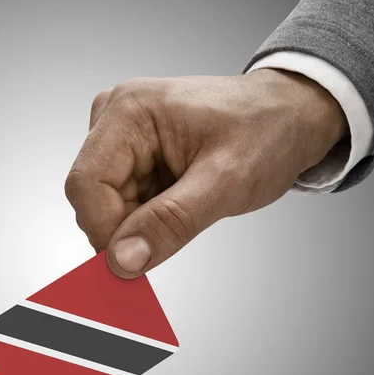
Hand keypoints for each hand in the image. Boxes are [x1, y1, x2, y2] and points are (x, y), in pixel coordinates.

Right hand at [65, 70, 346, 277]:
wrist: (287, 117)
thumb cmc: (266, 131)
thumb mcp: (226, 181)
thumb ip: (171, 222)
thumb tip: (122, 260)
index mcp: (129, 111)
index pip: (86, 185)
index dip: (105, 231)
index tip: (134, 264)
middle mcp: (115, 119)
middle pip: (93, 198)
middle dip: (128, 229)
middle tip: (177, 231)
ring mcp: (122, 137)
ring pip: (107, 206)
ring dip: (141, 224)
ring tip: (189, 205)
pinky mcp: (132, 155)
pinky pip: (123, 203)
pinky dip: (148, 218)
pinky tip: (181, 202)